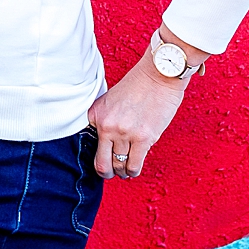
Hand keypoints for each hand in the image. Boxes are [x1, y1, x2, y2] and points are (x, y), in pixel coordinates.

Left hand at [86, 29, 204, 178]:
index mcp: (96, 115)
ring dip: (122, 172)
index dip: (97, 154)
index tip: (103, 157)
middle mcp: (108, 126)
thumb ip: (104, 119)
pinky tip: (134, 170)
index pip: (90, 146)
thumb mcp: (110, 99)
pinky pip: (134, 165)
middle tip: (111, 173)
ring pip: (119, 166)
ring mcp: (125, 133)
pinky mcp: (144, 138)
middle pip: (102, 163)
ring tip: (125, 171)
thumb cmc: (138, 85)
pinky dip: (133, 171)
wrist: (159, 74)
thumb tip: (105, 143)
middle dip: (106, 172)